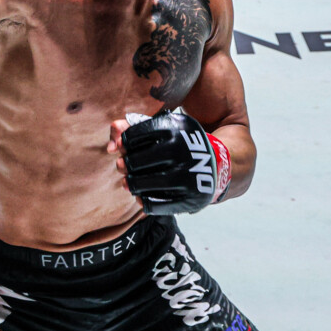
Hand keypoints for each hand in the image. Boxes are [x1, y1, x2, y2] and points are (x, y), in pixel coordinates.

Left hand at [110, 110, 230, 214]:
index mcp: (179, 129)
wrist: (217, 163)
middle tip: (121, 166)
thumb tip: (112, 133)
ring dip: (134, 183)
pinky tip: (140, 196)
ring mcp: (192, 176)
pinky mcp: (192, 199)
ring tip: (128, 182)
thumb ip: (134, 126)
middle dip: (127, 164)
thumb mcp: (164, 129)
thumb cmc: (180, 144)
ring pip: (151, 183)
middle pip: (143, 160)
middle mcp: (188, 151)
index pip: (140, 133)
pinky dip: (145, 201)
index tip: (122, 146)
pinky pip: (161, 204)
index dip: (125, 141)